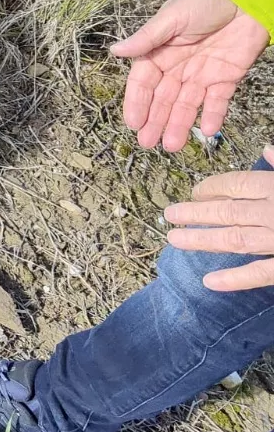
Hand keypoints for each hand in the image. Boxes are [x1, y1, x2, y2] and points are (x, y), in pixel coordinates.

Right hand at [112, 0, 267, 150]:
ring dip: (179, 125)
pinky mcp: (227, 78)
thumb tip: (115, 51)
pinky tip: (206, 131)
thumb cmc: (204, 2)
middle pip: (163, 99)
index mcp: (159, 53)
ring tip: (172, 146)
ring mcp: (202, 75)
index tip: (133, 123)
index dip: (137, 102)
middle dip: (155, 121)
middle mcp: (177, 68)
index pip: (143, 83)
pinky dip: (213, 116)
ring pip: (187, 105)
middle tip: (148, 143)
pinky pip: (218, 101)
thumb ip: (146, 38)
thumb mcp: (171, 18)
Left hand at [165, 148, 273, 290]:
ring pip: (235, 240)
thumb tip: (267, 149)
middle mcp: (273, 213)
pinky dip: (235, 279)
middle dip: (194, 213)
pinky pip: (260, 273)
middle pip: (227, 211)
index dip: (211, 188)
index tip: (195, 192)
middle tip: (169, 215)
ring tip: (173, 240)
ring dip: (202, 240)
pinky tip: (209, 282)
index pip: (236, 184)